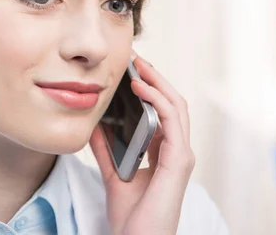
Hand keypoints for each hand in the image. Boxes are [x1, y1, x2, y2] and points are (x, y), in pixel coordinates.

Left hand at [89, 53, 194, 234]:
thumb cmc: (132, 217)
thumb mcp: (114, 174)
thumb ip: (106, 150)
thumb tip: (94, 125)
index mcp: (165, 153)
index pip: (163, 111)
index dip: (151, 88)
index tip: (132, 70)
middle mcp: (177, 151)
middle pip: (172, 103)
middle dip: (156, 78)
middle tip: (137, 59)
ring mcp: (181, 155)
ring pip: (177, 106)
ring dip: (158, 82)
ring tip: (139, 66)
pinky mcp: (179, 162)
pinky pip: (171, 121)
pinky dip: (158, 100)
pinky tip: (141, 87)